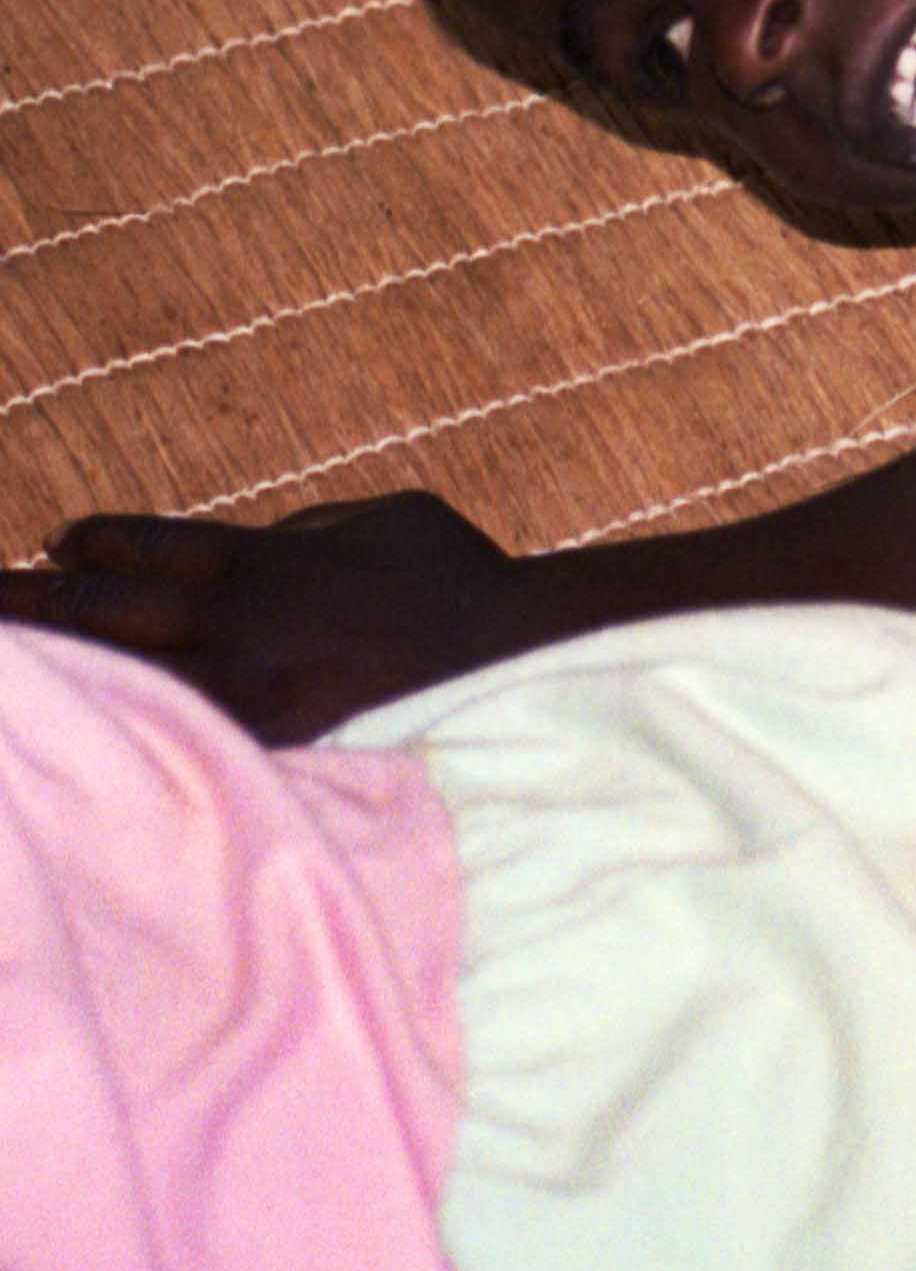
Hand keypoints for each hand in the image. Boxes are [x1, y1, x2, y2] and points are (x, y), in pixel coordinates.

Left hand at [4, 493, 528, 748]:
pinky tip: (87, 735)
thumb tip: (273, 541)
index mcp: (259, 559)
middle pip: (101, 609)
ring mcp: (242, 689)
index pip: (146, 546)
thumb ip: (312, 531)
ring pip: (117, 675)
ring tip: (4, 666)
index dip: (93, 543)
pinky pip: (173, 737)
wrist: (510, 654)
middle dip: (24, 604)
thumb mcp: (383, 521)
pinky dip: (122, 730)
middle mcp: (232, 620)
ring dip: (50, 666)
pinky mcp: (265, 749)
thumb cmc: (461, 585)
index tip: (54, 542)